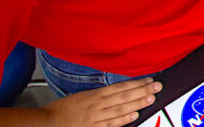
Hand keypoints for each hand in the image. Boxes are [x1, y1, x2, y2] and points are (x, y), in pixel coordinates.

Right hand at [43, 78, 161, 126]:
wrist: (46, 122)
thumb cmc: (61, 109)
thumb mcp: (82, 96)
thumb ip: (99, 95)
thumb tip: (116, 92)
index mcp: (95, 95)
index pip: (120, 87)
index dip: (136, 84)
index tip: (149, 80)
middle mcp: (97, 105)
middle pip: (124, 97)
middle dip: (142, 91)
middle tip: (157, 87)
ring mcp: (95, 118)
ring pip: (120, 109)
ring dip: (137, 104)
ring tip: (151, 99)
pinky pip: (110, 124)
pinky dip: (123, 120)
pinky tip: (134, 116)